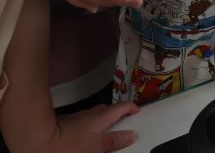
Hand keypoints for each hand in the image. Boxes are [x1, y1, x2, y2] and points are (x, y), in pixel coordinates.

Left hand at [16, 102, 138, 152]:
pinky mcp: (63, 124)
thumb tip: (132, 135)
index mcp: (100, 119)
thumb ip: (115, 141)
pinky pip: (79, 122)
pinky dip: (85, 126)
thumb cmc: (68, 146)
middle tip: (120, 121)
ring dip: (99, 119)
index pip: (120, 108)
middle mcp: (89, 116)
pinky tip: (81, 135)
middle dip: (115, 113)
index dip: (130, 107)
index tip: (137, 110)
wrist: (37, 143)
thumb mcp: (96, 147)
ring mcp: (75, 119)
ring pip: (92, 115)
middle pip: (106, 109)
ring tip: (101, 130)